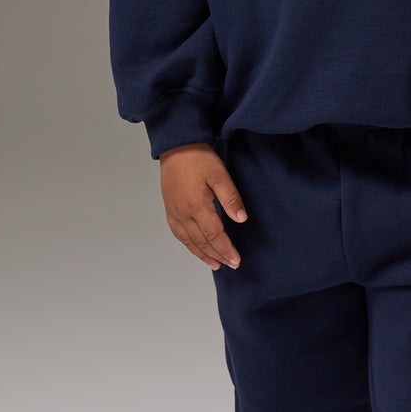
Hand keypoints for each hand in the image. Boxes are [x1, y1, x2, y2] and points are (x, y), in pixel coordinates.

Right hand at [159, 143, 247, 270]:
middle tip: (231, 265)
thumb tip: (241, 219)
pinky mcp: (170, 209)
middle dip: (218, 255)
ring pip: (189, 241)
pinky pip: (178, 233)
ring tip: (215, 264)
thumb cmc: (199, 158)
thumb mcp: (220, 175)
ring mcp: (174, 212)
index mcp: (197, 207)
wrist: (176, 146)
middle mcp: (183, 213)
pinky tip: (195, 248)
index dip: (226, 250)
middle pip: (202, 242)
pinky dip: (188, 245)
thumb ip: (231, 198)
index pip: (215, 236)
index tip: (236, 260)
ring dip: (202, 254)